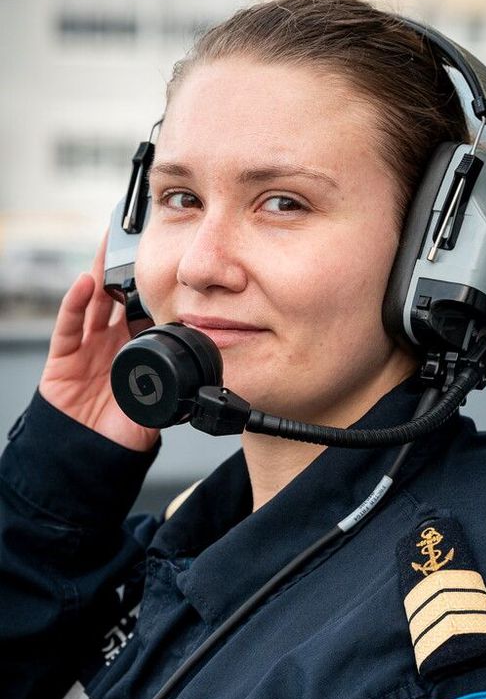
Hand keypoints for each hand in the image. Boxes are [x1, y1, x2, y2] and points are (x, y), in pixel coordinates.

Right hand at [39, 234, 158, 452]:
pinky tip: (86, 283)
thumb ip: (179, 384)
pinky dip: (76, 303)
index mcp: (136, 350)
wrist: (92, 456)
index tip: (165, 264)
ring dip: (101, 275)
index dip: (152, 288)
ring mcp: (86, 347)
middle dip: (125, 271)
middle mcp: (111, 343)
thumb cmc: (124, 432)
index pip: (144, 311)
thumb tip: (209, 374)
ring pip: (94, 302)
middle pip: (118, 298)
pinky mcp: (64, 357)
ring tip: (110, 249)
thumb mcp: (162, 403)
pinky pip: (70, 326)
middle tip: (136, 242)